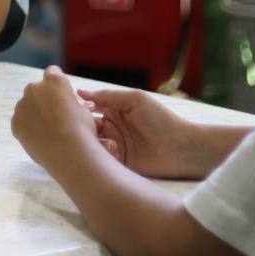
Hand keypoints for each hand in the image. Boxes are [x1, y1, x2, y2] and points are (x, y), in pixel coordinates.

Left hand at [11, 66, 99, 168]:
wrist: (68, 151)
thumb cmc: (81, 130)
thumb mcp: (83, 109)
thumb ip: (69, 100)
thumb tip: (66, 104)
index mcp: (54, 81)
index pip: (52, 72)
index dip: (57, 84)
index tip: (60, 94)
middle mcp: (34, 88)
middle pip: (36, 90)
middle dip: (43, 100)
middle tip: (55, 117)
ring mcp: (22, 105)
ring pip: (27, 106)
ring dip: (34, 114)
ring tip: (49, 131)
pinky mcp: (15, 121)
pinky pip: (21, 122)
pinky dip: (28, 128)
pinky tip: (41, 138)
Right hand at [78, 87, 204, 178]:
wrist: (182, 149)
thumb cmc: (162, 120)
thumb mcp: (134, 100)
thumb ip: (107, 95)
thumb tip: (80, 92)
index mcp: (113, 112)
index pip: (88, 109)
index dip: (79, 109)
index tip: (72, 110)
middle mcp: (111, 129)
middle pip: (86, 127)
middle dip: (82, 127)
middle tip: (82, 127)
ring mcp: (114, 146)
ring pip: (91, 143)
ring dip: (92, 142)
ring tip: (104, 139)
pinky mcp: (119, 163)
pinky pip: (101, 159)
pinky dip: (101, 156)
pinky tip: (111, 151)